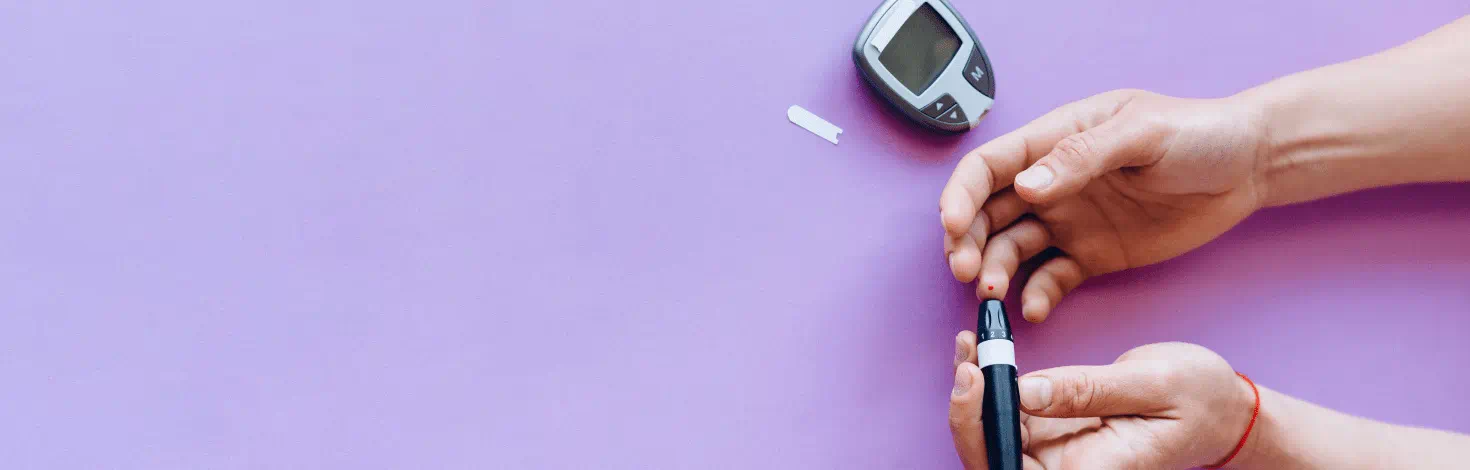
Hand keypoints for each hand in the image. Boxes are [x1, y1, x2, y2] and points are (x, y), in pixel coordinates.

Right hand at [940, 90, 1270, 320]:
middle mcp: (1052, 184)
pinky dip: (1036, 296)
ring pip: (1010, 249)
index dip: (961, 194)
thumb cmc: (1198, 133)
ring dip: (994, 271)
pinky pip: (1050, 279)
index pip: (988, 167)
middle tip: (967, 271)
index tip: (950, 225)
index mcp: (1054, 142)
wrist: (1249, 168)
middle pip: (987, 213)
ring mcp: (1069, 222)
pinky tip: (1034, 309)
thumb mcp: (1141, 133)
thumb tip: (1026, 186)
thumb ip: (1081, 158)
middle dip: (966, 242)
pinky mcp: (1091, 256)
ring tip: (993, 295)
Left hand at [950, 334, 1255, 469]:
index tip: (977, 382)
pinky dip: (988, 380)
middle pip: (992, 457)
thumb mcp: (1154, 383)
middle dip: (967, 411)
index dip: (983, 436)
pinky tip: (980, 347)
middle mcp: (1065, 468)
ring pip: (992, 433)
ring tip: (969, 342)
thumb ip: (1088, 390)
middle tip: (966, 358)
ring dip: (973, 390)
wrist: (1223, 408)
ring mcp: (1054, 449)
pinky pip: (1006, 411)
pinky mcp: (1050, 426)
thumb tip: (1024, 392)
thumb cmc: (1202, 399)